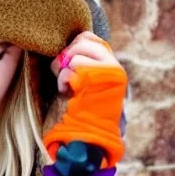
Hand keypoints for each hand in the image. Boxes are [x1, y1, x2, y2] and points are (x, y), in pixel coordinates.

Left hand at [45, 32, 126, 168]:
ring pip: (76, 54)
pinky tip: (65, 92)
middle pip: (81, 41)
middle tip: (61, 73)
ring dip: (62, 70)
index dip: (72, 45)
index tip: (66, 63)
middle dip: (65, 56)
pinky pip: (72, 68)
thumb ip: (82, 64)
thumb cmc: (82, 113)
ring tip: (65, 86)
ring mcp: (108, 72)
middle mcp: (113, 66)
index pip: (89, 37)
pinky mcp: (98, 80)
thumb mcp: (85, 84)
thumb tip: (67, 45)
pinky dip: (63, 79)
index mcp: (111, 65)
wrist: (88, 137)